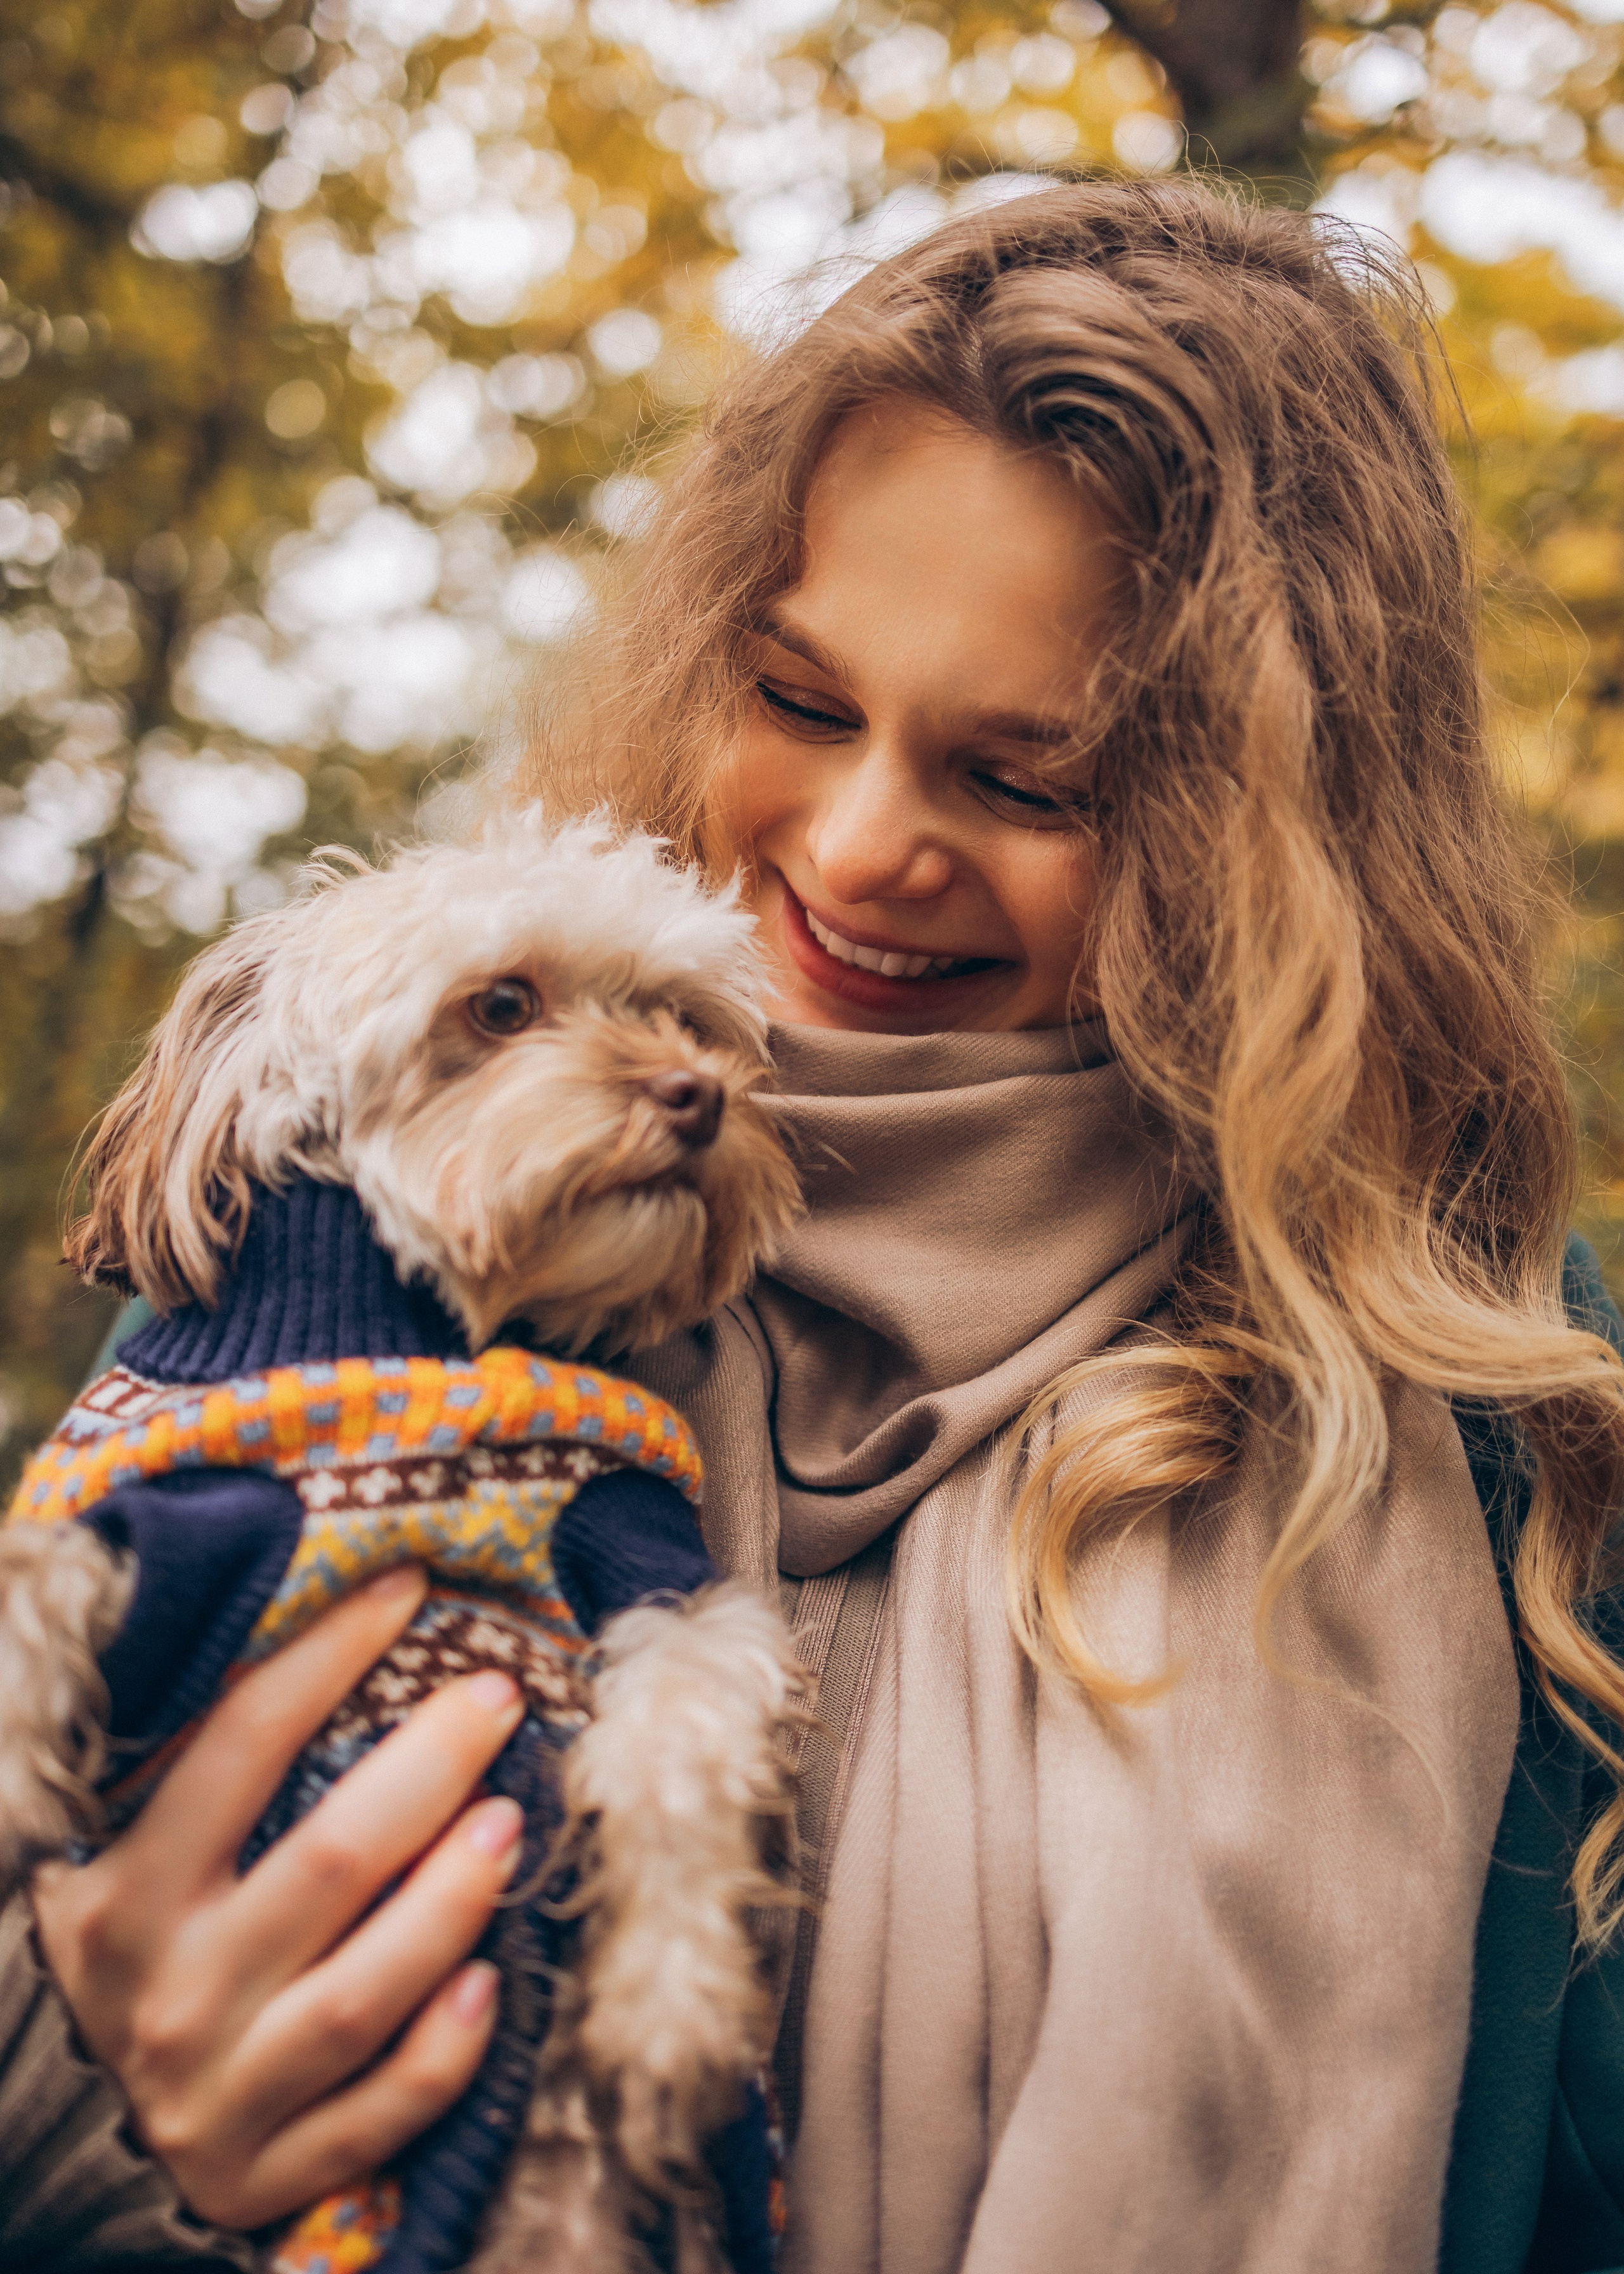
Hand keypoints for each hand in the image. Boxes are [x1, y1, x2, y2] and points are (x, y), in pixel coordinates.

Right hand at [33, 1563, 527, 2230]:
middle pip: (328, 1862)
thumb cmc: (136, 1958)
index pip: (238, 1745)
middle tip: (496, 1696)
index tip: (407, 1585)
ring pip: (363, 1993)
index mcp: (124, 1898)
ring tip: (511, 1822)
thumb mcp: (126, 1865)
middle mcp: (167, 1998)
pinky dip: (440, 2052)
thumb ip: (194, 1774)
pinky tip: (491, 1982)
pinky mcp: (264, 2179)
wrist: (78, 2139)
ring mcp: (217, 2097)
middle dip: (429, 1766)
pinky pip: (376, 2114)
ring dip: (451, 1901)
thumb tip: (299, 1627)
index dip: (328, 1653)